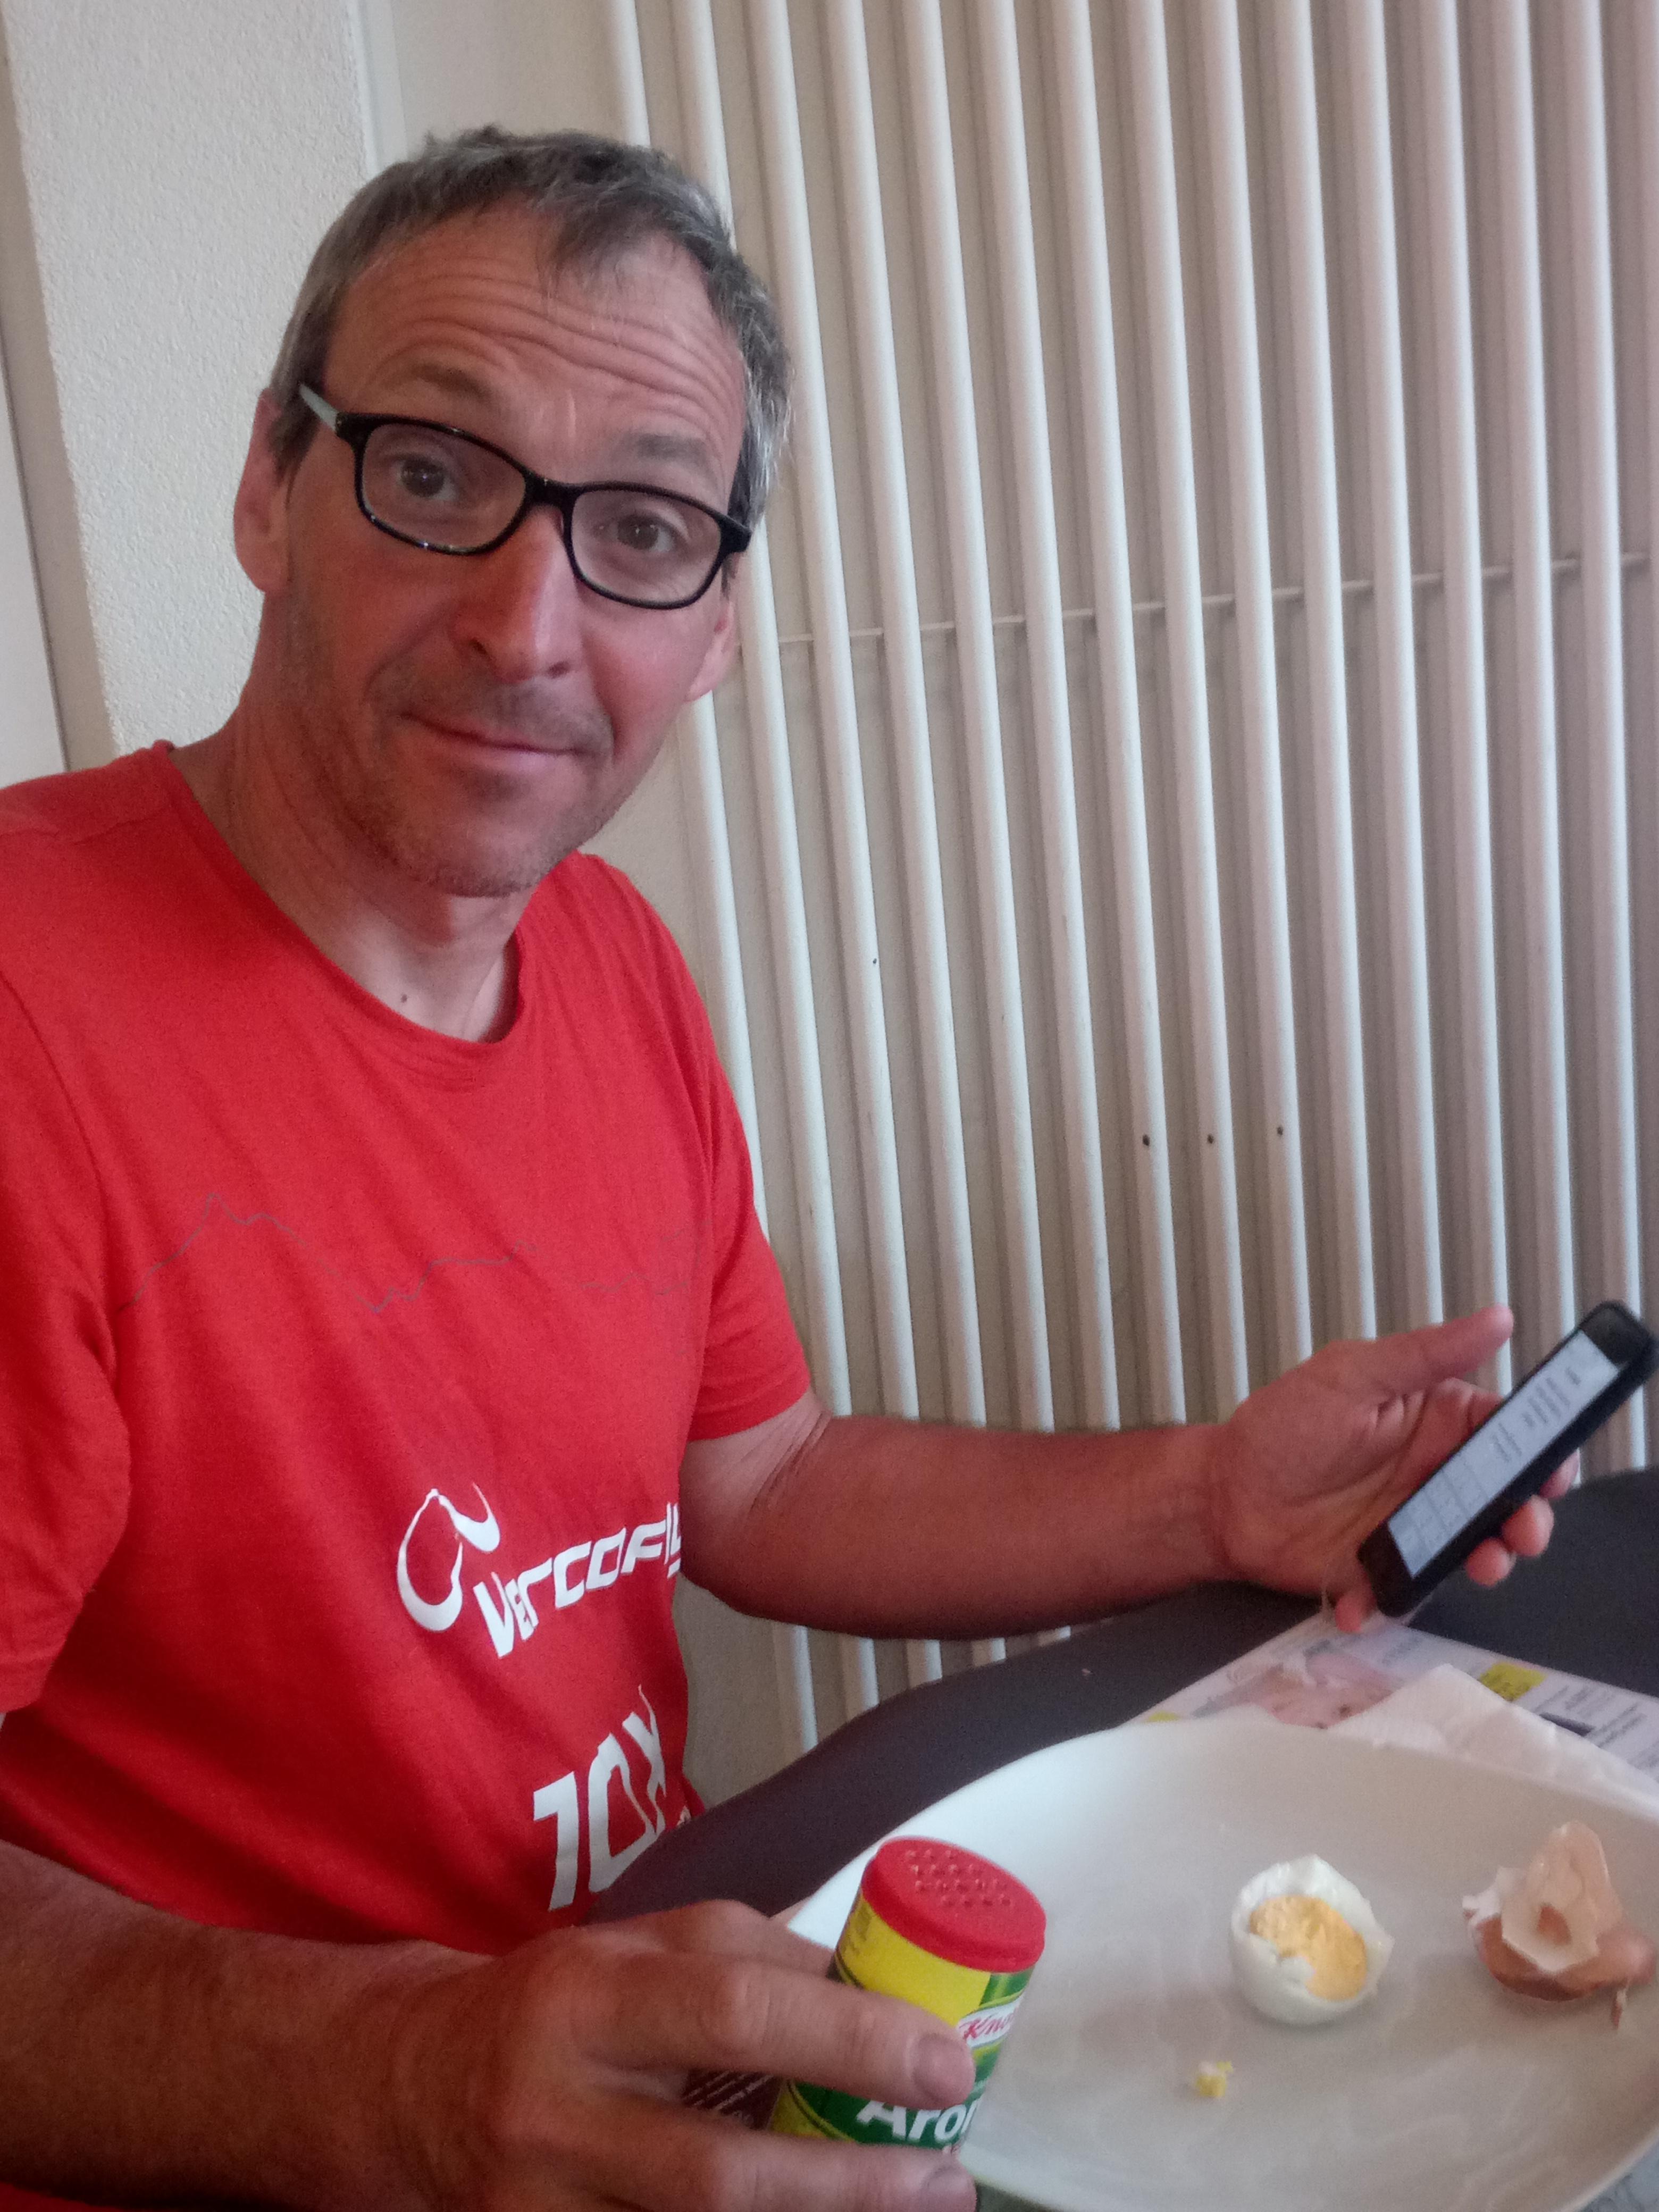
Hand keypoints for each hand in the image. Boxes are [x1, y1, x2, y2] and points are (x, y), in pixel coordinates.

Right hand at [371, 1900, 976, 2210]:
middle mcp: (559, 2109)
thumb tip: (877, 1985)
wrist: (415, 2084)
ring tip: (915, 2208)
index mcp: (589, 1997)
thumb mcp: (639, 1946)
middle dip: (848, 2184)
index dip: (847, 2037)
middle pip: (718, 2172)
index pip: (732, 2009)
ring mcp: (543, 2207)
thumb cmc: (558, 2004)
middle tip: (946, 2176)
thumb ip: (749, 1957)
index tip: (943, 2060)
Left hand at [1206, 1306, 1574, 1630]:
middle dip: (1526, 1518)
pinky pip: (1405, 1592)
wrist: (1222, 1494)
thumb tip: (1495, 1319)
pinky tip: (1364, 1600)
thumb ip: (1425, 1355)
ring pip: (1472, 1548)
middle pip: (1504, 1498)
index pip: (1507, 1435)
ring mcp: (1412, 1527)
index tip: (1553, 1474)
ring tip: (1478, 1565)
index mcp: (1434, 1422)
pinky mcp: (1383, 1570)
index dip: (1541, 1455)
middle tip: (1522, 1531)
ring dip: (1485, 1561)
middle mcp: (1433, 1476)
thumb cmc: (1281, 1426)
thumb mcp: (1351, 1377)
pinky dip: (1390, 1603)